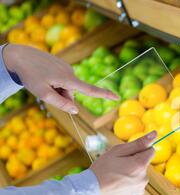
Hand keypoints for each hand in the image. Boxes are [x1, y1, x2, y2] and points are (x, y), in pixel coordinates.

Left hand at [3, 44, 117, 113]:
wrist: (19, 55)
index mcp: (68, 80)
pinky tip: (42, 74)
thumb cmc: (29, 75)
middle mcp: (70, 72)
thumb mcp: (43, 94)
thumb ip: (61, 104)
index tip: (117, 97)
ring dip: (56, 88)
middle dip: (61, 96)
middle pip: (71, 93)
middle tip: (44, 90)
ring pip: (65, 87)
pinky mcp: (61, 65)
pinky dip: (54, 81)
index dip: (104, 94)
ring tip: (41, 80)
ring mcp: (66, 67)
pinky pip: (61, 79)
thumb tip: (76, 111)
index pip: (90, 90)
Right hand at [90, 131, 156, 194]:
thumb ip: (139, 143)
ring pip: (141, 172)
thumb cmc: (103, 168)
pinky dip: (131, 181)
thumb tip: (154, 134)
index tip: (126, 154)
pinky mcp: (137, 194)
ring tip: (116, 174)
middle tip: (118, 164)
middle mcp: (144, 177)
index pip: (150, 150)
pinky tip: (118, 182)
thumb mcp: (118, 151)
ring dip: (133, 171)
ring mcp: (141, 187)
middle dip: (135, 160)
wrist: (91, 191)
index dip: (139, 149)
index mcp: (141, 164)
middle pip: (145, 162)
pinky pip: (137, 182)